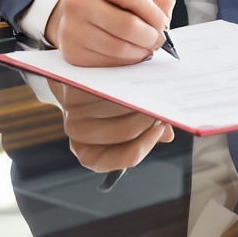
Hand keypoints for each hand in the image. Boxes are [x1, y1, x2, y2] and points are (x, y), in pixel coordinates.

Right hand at [50, 0, 172, 66]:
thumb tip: (164, 17)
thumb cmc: (106, 1)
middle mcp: (77, 1)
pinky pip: (109, 62)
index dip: (153, 12)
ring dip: (141, 51)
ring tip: (146, 46)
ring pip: (119, 48)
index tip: (162, 22)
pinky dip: (126, 60)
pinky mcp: (72, 53)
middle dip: (150, 36)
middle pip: (126, 25)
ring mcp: (72, 29)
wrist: (71, 15)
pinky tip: (130, 52)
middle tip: (157, 38)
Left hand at [55, 82, 172, 171]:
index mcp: (92, 153)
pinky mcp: (71, 92)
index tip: (161, 128)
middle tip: (160, 107)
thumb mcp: (123, 121)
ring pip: (116, 109)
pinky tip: (132, 83)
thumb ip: (144, 131)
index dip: (146, 145)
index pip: (124, 159)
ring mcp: (73, 115)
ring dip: (136, 101)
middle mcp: (80, 136)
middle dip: (147, 120)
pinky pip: (105, 90)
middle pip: (123, 132)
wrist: (74, 77)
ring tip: (149, 93)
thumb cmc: (104, 104)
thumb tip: (166, 135)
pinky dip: (122, 87)